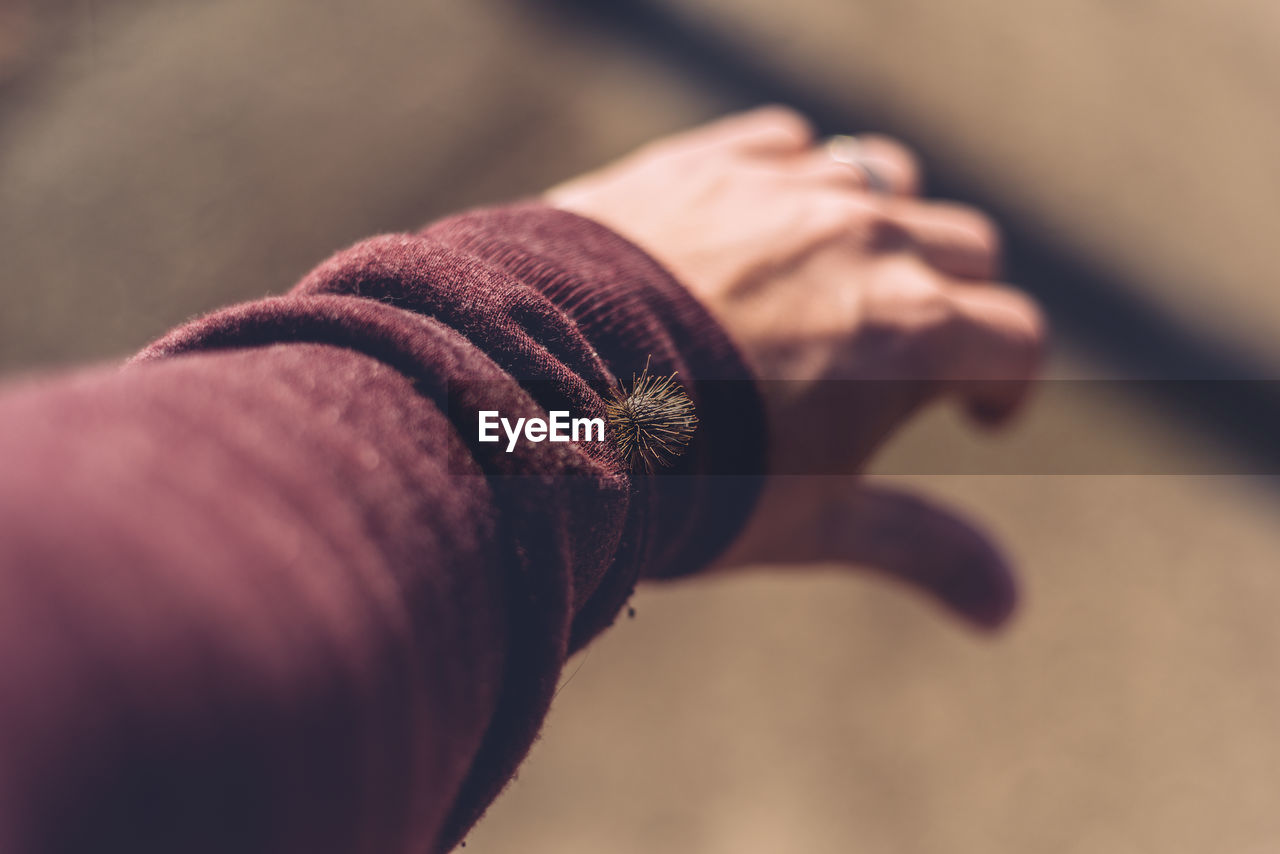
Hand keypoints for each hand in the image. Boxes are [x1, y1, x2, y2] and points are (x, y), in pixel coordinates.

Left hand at [547, 107, 1045, 628]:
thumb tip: (1006, 608)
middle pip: (965, 249)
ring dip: (885, 229)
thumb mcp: (810, 523)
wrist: (537, 398)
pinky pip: (789, 145)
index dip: (1006, 382)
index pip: (1016, 337)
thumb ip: (919, 548)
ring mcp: (788, 190)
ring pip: (886, 182)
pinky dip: (794, 178)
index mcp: (913, 332)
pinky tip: (761, 225)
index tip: (975, 414)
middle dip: (955, 304)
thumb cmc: (684, 477)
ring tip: (838, 281)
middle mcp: (867, 240)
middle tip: (904, 354)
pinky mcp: (712, 161)